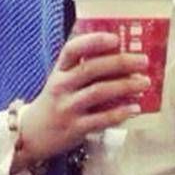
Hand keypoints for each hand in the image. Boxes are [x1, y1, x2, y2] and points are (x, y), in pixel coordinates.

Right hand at [11, 32, 149, 171]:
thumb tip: (121, 57)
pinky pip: (101, 119)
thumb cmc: (54, 102)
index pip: (72, 49)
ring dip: (125, 86)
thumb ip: (83, 69)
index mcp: (59, 70)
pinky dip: (120, 112)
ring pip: (98, 92)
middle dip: (120, 63)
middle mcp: (61, 86)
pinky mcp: (74, 128)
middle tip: (143, 61)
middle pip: (91, 69)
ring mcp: (67, 107)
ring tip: (144, 82)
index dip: (94, 41)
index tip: (116, 39)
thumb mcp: (61, 81)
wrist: (30, 135)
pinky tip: (135, 108)